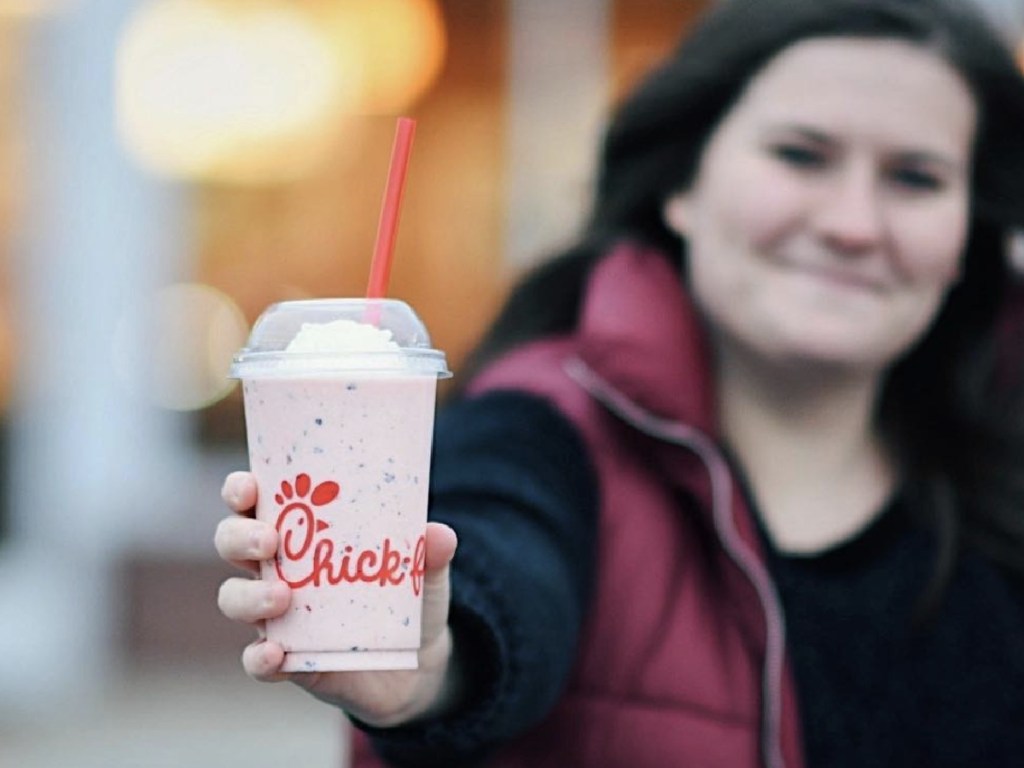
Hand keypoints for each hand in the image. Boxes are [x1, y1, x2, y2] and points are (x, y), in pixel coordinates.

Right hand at [214, 471, 459, 726]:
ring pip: (234, 599)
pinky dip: (259, 658)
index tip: (249, 485)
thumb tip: (440, 534)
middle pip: (232, 543)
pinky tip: (275, 654)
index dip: (240, 490)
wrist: (418, 663)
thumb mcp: (424, 570)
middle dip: (240, 537)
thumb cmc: (408, 596)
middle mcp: (277, 570)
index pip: (254, 502)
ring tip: (282, 596)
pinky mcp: (288, 662)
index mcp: (301, 533)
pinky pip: (256, 661)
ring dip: (249, 596)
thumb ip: (431, 552)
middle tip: (271, 540)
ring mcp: (278, 617)